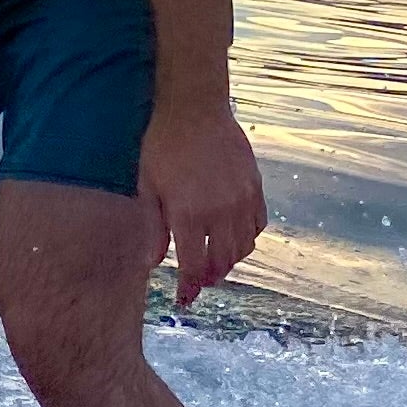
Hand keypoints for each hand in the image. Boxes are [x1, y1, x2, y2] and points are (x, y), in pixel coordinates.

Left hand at [137, 105, 267, 309]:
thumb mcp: (148, 187)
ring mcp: (241, 199)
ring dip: (229, 261)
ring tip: (215, 261)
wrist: (195, 108)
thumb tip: (153, 263)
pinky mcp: (255, 186)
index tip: (184, 299)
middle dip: (209, 278)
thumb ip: (153, 229)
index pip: (193, 267)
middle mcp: (220, 212)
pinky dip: (247, 238)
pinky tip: (234, 237)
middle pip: (222, 262)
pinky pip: (258, 224)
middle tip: (198, 282)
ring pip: (243, 247)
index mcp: (189, 214)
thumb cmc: (163, 145)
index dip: (189, 288)